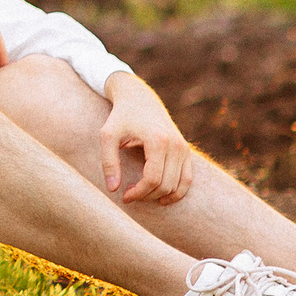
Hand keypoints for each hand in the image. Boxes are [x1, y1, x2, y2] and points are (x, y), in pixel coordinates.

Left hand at [99, 74, 192, 204]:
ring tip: (141, 193)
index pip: (152, 179)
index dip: (138, 193)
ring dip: (160, 196)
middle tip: (129, 194)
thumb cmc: (121, 117)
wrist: (139, 98)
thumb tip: (113, 189)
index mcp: (157, 140)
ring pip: (178, 185)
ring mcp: (184, 148)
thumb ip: (108, 162)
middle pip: (166, 185)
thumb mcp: (108, 135)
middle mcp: (176, 145)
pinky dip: (177, 192)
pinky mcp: (186, 151)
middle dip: (147, 195)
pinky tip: (161, 197)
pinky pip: (188, 179)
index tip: (124, 196)